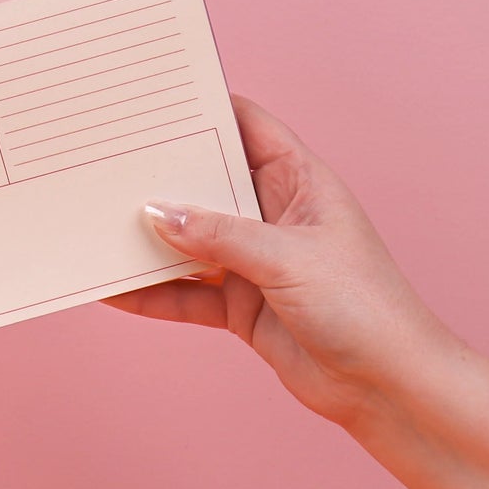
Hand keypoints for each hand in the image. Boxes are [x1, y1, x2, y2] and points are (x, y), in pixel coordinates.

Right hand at [106, 95, 453, 429]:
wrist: (391, 390)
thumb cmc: (365, 309)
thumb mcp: (287, 259)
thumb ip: (219, 235)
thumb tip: (156, 214)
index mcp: (299, 182)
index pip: (247, 125)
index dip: (206, 107)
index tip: (154, 98)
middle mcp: (272, 214)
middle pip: (207, 182)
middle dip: (161, 175)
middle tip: (108, 162)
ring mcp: (254, 261)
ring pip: (190, 239)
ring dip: (150, 238)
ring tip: (97, 225)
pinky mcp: (240, 305)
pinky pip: (186, 292)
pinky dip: (151, 292)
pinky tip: (114, 289)